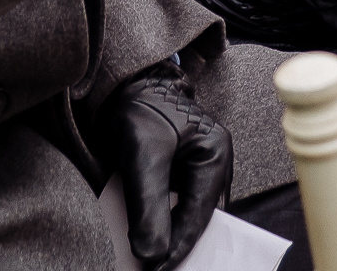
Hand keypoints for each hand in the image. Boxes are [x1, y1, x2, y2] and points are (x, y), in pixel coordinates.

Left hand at [107, 66, 231, 270]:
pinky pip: (172, 205)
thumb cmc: (137, 108)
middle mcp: (212, 164)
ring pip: (185, 215)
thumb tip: (151, 254)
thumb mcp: (143, 156)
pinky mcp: (177, 173)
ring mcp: (196, 170)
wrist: (120, 85)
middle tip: (154, 270)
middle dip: (176, 245)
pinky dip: (159, 221)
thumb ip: (148, 204)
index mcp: (215, 155)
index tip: (157, 270)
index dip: (178, 247)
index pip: (200, 214)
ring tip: (149, 262)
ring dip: (167, 236)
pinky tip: (143, 239)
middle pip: (197, 217)